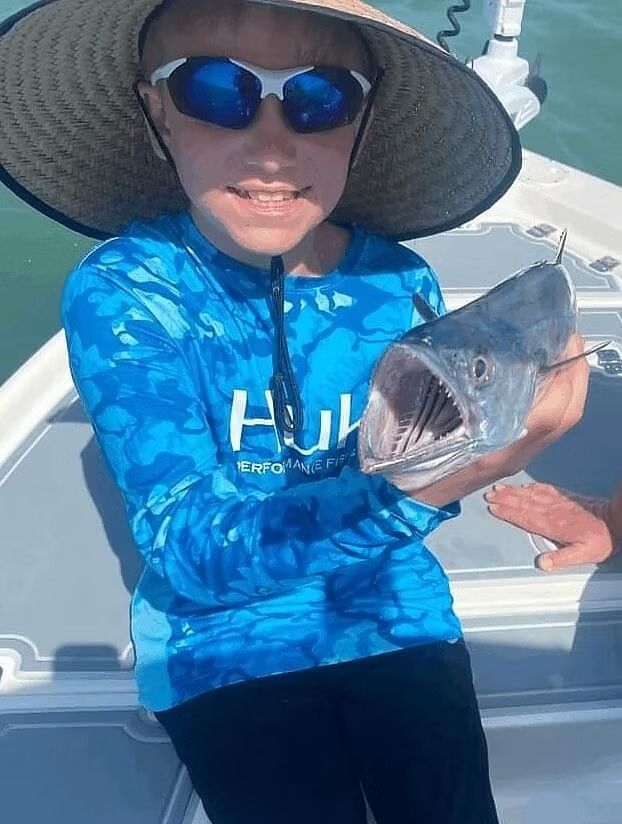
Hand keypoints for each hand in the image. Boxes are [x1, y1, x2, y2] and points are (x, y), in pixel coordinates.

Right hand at [394, 332, 589, 507]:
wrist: (416, 497)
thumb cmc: (416, 459)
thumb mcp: (430, 422)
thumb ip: (458, 392)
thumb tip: (479, 351)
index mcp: (499, 448)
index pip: (552, 413)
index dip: (566, 376)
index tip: (564, 341)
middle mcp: (517, 453)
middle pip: (567, 416)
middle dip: (577, 375)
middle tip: (568, 340)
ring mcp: (519, 455)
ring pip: (562, 421)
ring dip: (570, 385)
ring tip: (560, 353)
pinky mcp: (516, 453)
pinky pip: (550, 424)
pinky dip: (557, 397)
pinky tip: (544, 378)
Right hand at [485, 482, 618, 570]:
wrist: (616, 521)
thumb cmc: (601, 540)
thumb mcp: (584, 555)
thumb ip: (562, 558)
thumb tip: (541, 563)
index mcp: (553, 525)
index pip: (525, 517)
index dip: (508, 512)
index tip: (493, 507)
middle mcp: (552, 511)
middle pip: (524, 503)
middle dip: (505, 498)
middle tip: (489, 494)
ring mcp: (558, 502)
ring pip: (531, 495)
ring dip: (514, 491)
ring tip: (499, 488)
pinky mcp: (565, 497)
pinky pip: (544, 490)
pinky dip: (531, 487)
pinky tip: (524, 486)